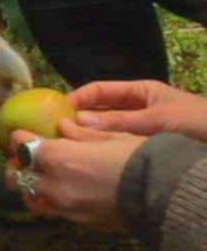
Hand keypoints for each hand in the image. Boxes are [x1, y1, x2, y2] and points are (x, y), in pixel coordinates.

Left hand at [8, 119, 146, 230]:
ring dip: (28, 186)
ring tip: (37, 177)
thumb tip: (63, 124)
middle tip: (23, 158)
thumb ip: (79, 133)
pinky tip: (56, 193)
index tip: (20, 134)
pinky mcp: (75, 222)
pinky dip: (45, 202)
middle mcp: (53, 184)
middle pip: (16, 176)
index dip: (18, 138)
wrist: (160, 192)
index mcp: (58, 157)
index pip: (22, 146)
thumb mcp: (109, 136)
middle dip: (15, 165)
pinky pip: (50, 212)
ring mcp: (63, 207)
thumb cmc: (136, 157)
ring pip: (29, 199)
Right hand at [68, 80, 206, 141]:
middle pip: (99, 110)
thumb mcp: (157, 119)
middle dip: (78, 119)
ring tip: (68, 148)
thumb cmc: (198, 123)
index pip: (99, 90)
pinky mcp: (144, 149)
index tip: (57, 111)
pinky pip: (118, 146)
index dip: (77, 98)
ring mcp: (140, 130)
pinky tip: (91, 160)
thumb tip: (79, 120)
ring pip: (107, 130)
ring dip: (89, 136)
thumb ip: (119, 121)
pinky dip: (104, 150)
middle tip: (57, 133)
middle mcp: (136, 109)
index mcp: (139, 93)